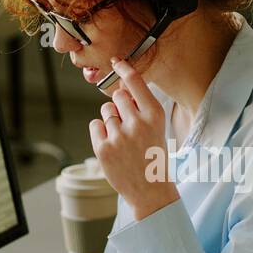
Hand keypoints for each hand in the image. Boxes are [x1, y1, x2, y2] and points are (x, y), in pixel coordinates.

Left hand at [89, 56, 180, 220]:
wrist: (150, 190)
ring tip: (123, 139)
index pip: (135, 82)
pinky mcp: (103, 148)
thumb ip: (141, 108)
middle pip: (117, 95)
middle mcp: (137, 123)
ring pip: (106, 111)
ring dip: (111, 120)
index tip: (115, 61)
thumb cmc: (153, 156)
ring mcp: (119, 136)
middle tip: (128, 123)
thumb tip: (121, 88)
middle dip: (120, 104)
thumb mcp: (157, 128)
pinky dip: (101, 133)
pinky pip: (96, 125)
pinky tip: (113, 146)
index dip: (123, 69)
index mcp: (155, 115)